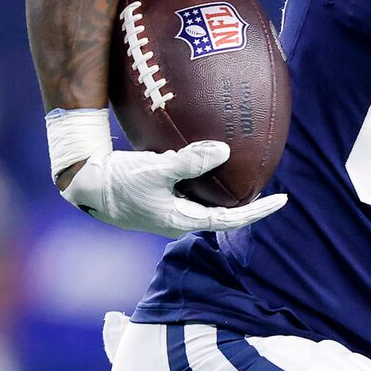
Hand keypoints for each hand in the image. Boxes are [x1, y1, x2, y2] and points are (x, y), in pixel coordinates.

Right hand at [49, 107, 285, 237]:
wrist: (87, 184)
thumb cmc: (119, 182)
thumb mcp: (155, 171)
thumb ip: (189, 162)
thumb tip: (225, 151)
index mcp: (184, 220)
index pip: (232, 219)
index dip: (259, 211)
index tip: (283, 200)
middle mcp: (181, 217)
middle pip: (223, 210)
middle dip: (247, 198)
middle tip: (271, 180)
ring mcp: (171, 206)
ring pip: (207, 197)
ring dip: (227, 185)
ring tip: (248, 166)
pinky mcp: (161, 193)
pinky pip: (191, 184)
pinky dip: (205, 172)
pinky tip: (211, 154)